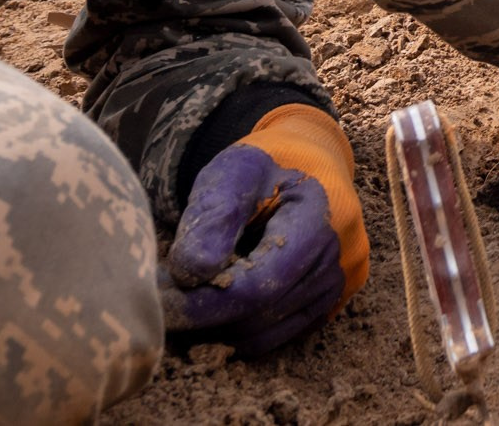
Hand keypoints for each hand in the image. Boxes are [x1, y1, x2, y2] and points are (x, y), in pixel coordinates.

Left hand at [161, 105, 368, 355]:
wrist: (308, 162)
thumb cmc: (266, 164)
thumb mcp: (234, 172)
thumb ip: (213, 217)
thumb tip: (192, 274)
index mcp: (322, 218)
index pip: (259, 285)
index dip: (203, 303)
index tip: (158, 303)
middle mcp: (340, 258)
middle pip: (260, 314)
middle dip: (202, 313)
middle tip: (159, 296)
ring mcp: (339, 285)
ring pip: (264, 332)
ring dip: (218, 323)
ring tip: (189, 291)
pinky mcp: (330, 303)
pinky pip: (275, 336)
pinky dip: (239, 327)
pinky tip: (218, 298)